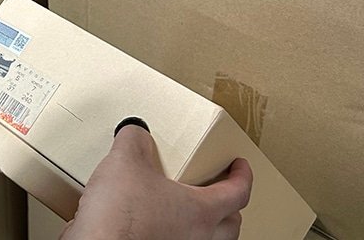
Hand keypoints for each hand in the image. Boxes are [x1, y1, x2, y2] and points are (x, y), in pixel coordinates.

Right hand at [61, 122, 252, 239]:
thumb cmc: (120, 214)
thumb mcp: (126, 160)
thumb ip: (135, 140)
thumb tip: (135, 133)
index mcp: (201, 211)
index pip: (238, 193)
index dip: (242, 176)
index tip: (240, 165)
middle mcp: (197, 238)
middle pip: (231, 226)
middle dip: (230, 207)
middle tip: (219, 190)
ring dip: (205, 227)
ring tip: (188, 210)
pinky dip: (173, 234)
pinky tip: (154, 223)